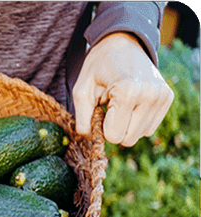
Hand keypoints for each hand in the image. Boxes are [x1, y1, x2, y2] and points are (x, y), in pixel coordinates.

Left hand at [73, 32, 173, 146]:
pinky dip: (137, 120)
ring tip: (120, 102)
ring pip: (140, 135)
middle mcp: (150, 95)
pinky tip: (131, 102)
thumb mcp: (82, 90)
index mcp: (127, 92)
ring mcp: (162, 96)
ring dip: (127, 124)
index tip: (100, 109)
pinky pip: (149, 127)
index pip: (114, 136)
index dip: (102, 127)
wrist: (122, 42)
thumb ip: (82, 118)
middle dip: (114, 128)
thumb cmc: (98, 67)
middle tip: (109, 106)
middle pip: (128, 139)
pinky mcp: (168, 97)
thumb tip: (87, 138)